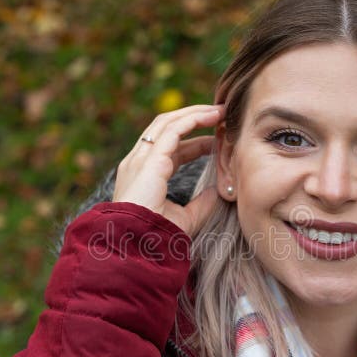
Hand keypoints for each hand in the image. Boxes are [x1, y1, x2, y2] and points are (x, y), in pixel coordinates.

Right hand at [112, 104, 223, 236]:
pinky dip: (192, 119)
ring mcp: (140, 159)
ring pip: (167, 122)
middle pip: (165, 129)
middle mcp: (138, 163)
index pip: (169, 149)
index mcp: (143, 176)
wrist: (137, 246)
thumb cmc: (156, 237)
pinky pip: (172, 130)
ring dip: (194, 113)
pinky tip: (211, 117)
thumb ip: (201, 204)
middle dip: (193, 118)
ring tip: (219, 110)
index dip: (194, 142)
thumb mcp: (185, 218)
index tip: (216, 140)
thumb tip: (218, 191)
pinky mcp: (149, 160)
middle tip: (220, 115)